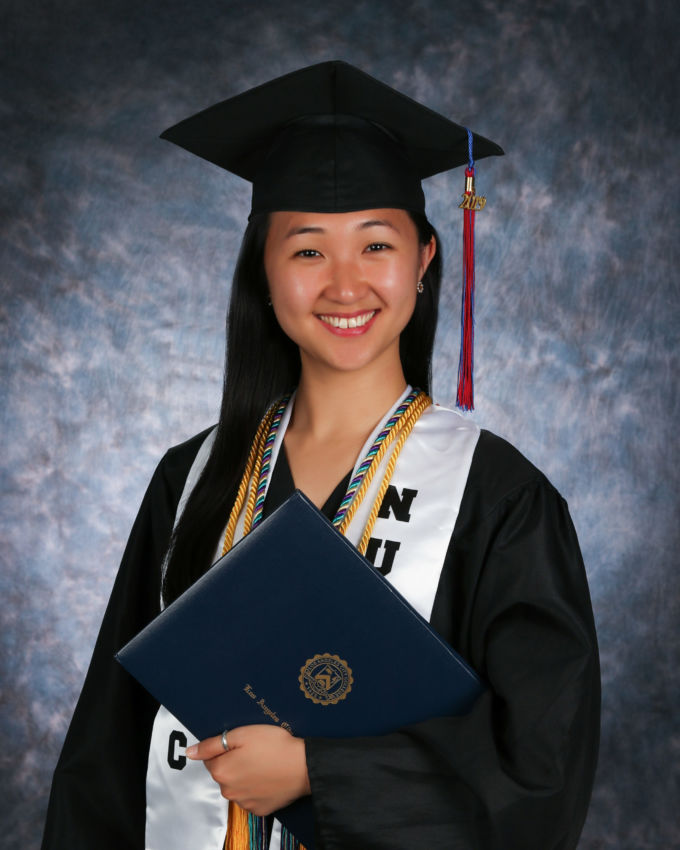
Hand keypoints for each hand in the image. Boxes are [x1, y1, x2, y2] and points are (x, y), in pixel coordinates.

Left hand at [186, 725, 310, 815]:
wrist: (304, 766)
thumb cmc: (274, 745)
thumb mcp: (241, 734)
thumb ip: (212, 744)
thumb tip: (190, 752)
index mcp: (221, 771)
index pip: (210, 759)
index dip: (224, 748)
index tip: (241, 743)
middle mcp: (229, 791)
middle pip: (223, 773)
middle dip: (233, 762)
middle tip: (254, 750)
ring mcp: (244, 802)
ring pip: (236, 785)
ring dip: (244, 775)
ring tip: (264, 762)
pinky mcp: (259, 809)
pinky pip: (250, 797)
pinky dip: (256, 787)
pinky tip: (268, 776)